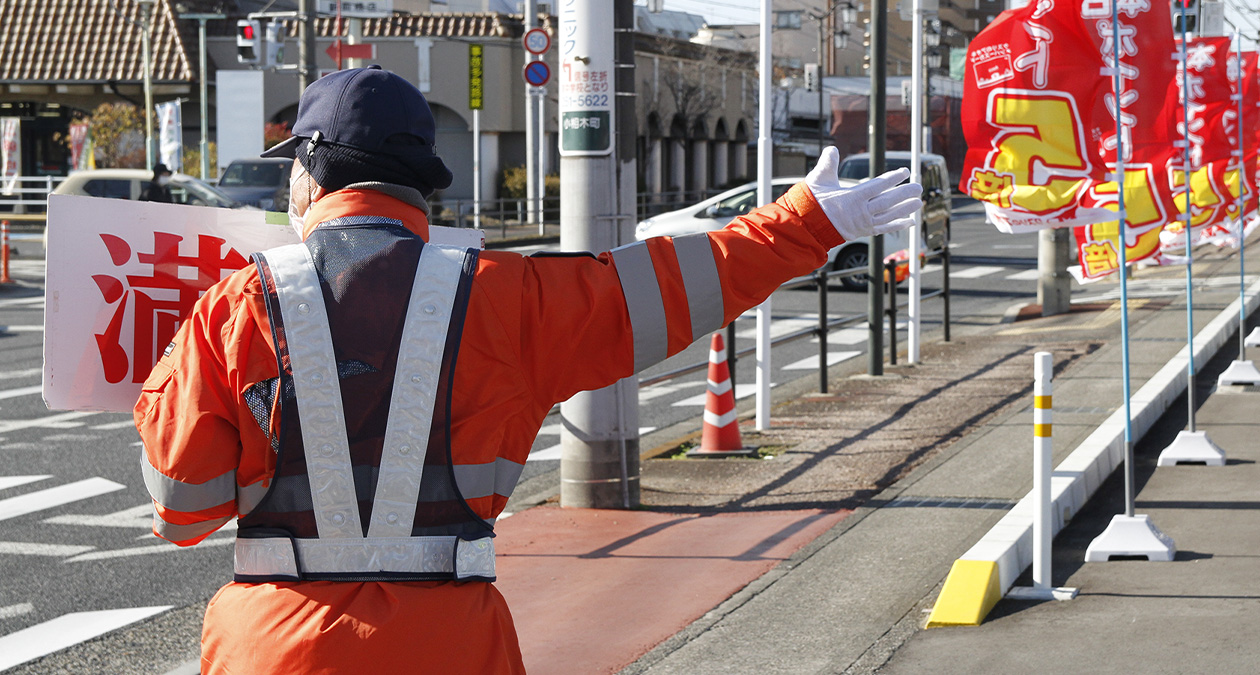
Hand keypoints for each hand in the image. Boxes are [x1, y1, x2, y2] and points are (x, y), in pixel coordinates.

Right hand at [805, 147, 923, 240]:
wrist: (807, 225)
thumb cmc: (812, 202)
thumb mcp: (818, 179)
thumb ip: (827, 164)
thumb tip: (832, 149)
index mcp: (852, 197)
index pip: (878, 186)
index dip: (894, 178)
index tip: (905, 172)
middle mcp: (861, 212)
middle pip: (888, 201)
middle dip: (905, 194)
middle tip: (919, 187)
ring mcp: (863, 223)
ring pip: (889, 215)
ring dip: (905, 209)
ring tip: (919, 202)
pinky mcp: (863, 231)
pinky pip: (884, 228)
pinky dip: (897, 225)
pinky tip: (910, 222)